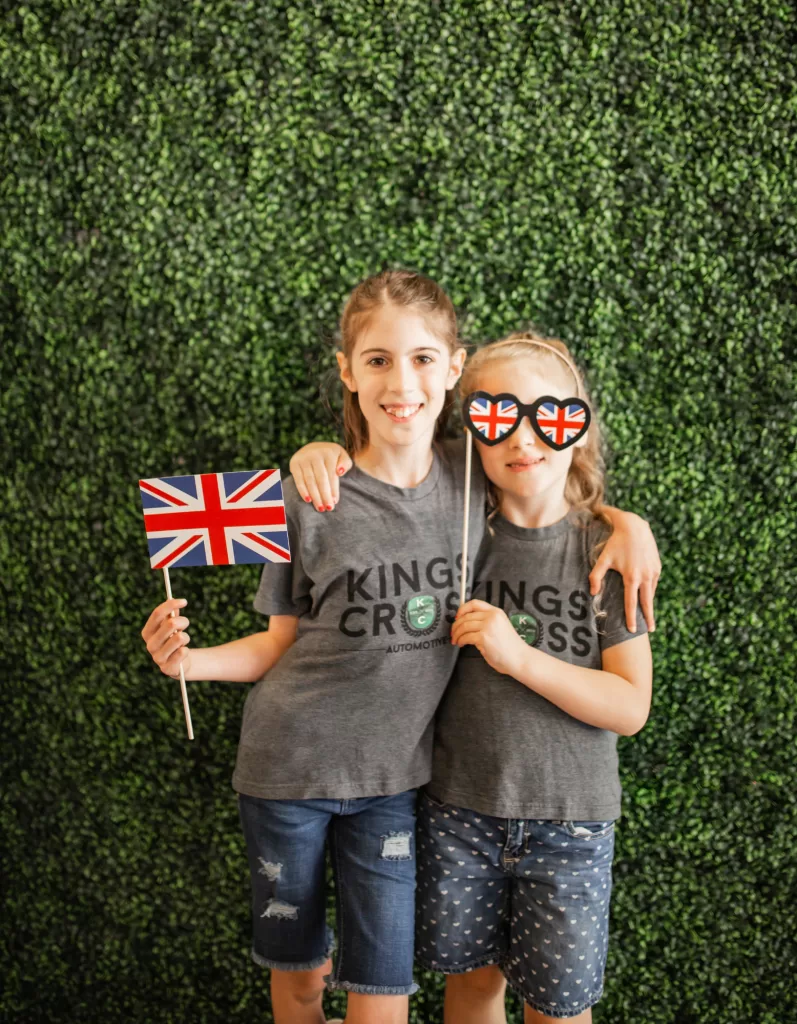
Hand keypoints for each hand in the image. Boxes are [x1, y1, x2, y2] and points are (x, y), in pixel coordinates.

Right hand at [141, 598, 191, 678]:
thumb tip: (174, 600)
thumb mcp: (172, 625)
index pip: (157, 614)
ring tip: (184, 640)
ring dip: (186, 637)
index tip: (184, 601)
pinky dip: (186, 650)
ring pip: (179, 638)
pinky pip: (182, 653)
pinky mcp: (167, 668)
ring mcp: (157, 658)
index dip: (171, 605)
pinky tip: (183, 652)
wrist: (179, 662)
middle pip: (170, 624)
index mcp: (147, 632)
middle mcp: (150, 645)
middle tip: (185, 623)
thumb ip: (172, 613)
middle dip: (183, 621)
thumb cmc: (174, 639)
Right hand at [289, 442, 352, 510]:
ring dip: (315, 496)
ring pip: (310, 481)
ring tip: (320, 508)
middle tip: (328, 508)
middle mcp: (315, 454)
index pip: (331, 474)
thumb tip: (340, 472)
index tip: (335, 502)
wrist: (314, 448)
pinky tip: (308, 500)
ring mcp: (303, 458)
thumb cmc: (332, 457)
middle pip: (321, 479)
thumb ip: (346, 463)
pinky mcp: (294, 463)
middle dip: (325, 495)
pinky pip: (299, 480)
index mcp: (328, 452)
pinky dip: (303, 491)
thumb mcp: (342, 456)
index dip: (333, 489)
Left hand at [451, 599, 526, 677]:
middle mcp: (492, 616)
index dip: (462, 609)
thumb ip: (486, 622)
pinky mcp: (484, 637)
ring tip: (456, 640)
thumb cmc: (509, 647)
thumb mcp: (499, 627)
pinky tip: (461, 644)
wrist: (519, 658)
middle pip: (466, 616)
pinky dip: (461, 641)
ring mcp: (488, 626)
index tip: (457, 617)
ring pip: (464, 626)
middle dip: (456, 625)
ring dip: (457, 634)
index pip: (474, 603)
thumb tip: (466, 624)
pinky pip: (466, 637)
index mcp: (496, 612)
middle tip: (453, 633)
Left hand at [590, 512, 660, 632]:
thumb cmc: (615, 543)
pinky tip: (647, 596)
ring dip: (650, 604)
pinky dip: (650, 591)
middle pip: (647, 602)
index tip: (632, 629)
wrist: (635, 527)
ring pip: (651, 592)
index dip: (631, 617)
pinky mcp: (657, 567)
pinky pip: (654, 583)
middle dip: (648, 618)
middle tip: (649, 630)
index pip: (631, 603)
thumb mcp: (603, 559)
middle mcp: (645, 577)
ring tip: (648, 616)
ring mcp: (653, 572)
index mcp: (632, 577)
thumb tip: (592, 592)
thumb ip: (596, 576)